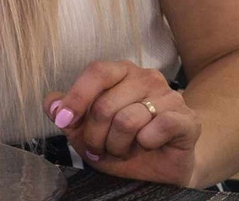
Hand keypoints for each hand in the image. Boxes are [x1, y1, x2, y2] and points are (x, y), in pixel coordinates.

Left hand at [47, 61, 202, 185]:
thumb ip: (68, 116)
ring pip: (128, 119)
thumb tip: (51, 103)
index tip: (64, 120)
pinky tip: (148, 145)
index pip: (97, 71)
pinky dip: (145, 143)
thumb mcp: (88, 133)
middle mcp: (147, 78)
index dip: (77, 97)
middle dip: (95, 135)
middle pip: (106, 103)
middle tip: (100, 148)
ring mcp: (169, 96)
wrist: (164, 166)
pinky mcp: (187, 118)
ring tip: (124, 149)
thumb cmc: (126, 144)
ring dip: (118, 144)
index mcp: (122, 73)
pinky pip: (157, 127)